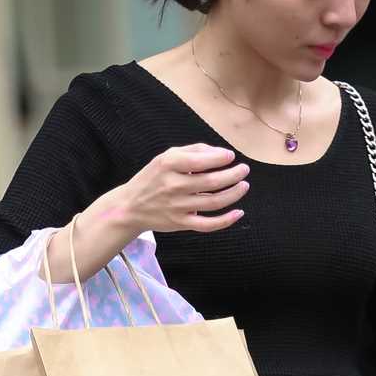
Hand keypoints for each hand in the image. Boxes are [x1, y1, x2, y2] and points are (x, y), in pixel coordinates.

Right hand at [123, 142, 250, 233]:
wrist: (131, 207)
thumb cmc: (153, 178)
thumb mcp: (166, 157)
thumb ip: (193, 151)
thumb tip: (221, 153)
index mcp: (169, 165)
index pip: (200, 161)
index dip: (220, 158)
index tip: (231, 156)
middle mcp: (173, 186)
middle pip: (211, 182)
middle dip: (233, 175)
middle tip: (244, 169)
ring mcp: (178, 207)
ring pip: (213, 202)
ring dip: (233, 194)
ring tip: (244, 185)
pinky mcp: (181, 224)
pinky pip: (207, 225)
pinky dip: (226, 221)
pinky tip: (238, 213)